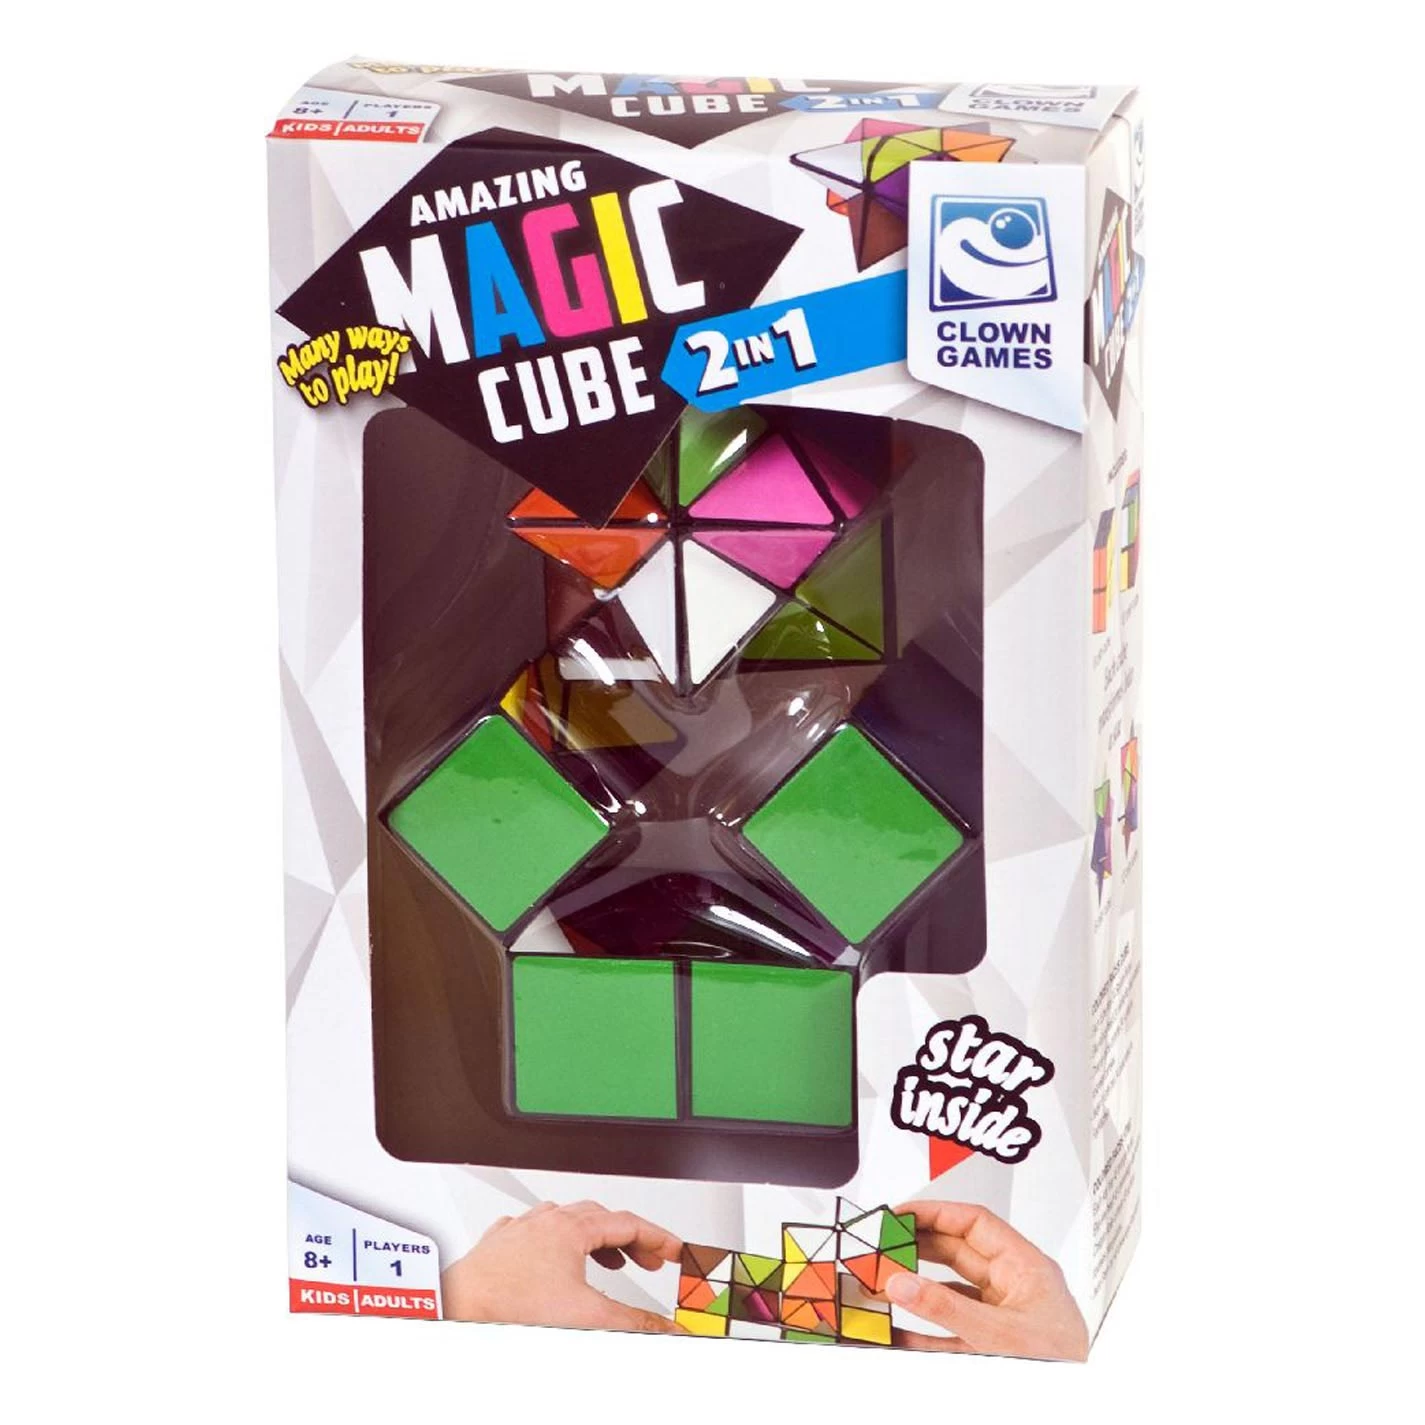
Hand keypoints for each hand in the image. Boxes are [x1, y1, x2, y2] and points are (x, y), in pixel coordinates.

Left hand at [441, 1199, 682, 1332]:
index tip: (675, 1250)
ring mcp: (519, 1231)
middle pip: (599, 1218)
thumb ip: (634, 1324)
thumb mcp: (587, 1317)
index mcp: (572, 1228)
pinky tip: (550, 1258)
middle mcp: (545, 1221)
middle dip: (628, 1239)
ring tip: (605, 1260)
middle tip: (647, 1260)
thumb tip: (668, 1328)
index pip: (628, 1223)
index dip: (658, 1237)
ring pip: (564, 1220)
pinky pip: (531, 1231)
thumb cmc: (511, 1305)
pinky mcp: (497, 1247)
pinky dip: (552, 1243)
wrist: (458, 1308)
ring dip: (592, 1238)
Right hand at [885, 1200, 1088, 1360]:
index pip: (976, 1224)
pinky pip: (950, 1334)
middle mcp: (1014, 1289)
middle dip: (918, 1249)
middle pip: (958, 1254)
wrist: (1080, 1410)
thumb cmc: (1064, 1371)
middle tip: (884, 1246)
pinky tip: (899, 1333)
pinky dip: (922, 1332)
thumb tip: (902, 1283)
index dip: (936, 1213)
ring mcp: (1003, 1320)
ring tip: (884, 1284)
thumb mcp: (1001, 1335)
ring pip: (950, 1294)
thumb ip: (948, 1309)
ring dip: (916, 1291)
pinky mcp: (993, 1349)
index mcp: (1027, 1269)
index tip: (902, 1214)